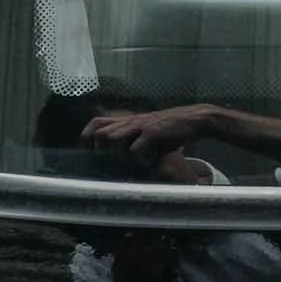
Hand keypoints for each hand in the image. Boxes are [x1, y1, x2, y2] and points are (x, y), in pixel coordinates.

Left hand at [81, 103, 222, 160]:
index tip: (87, 150)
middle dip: (98, 149)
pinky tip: (142, 163)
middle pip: (99, 133)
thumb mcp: (145, 130)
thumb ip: (131, 140)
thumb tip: (116, 156)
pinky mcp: (152, 134)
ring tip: (122, 162)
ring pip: (111, 138)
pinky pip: (134, 149)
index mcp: (126, 120)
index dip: (87, 136)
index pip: (96, 122)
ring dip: (113, 153)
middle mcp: (130, 121)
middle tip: (105, 161)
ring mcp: (140, 127)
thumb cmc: (168, 129)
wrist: (193, 119)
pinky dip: (134, 158)